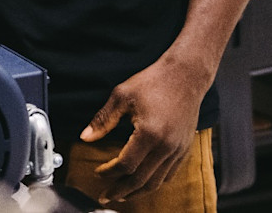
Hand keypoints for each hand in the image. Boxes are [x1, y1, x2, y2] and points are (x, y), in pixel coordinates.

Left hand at [79, 55, 207, 203]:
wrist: (185, 75)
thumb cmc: (154, 81)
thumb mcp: (122, 96)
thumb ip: (103, 119)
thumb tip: (85, 137)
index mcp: (150, 134)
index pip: (126, 164)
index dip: (110, 172)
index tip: (98, 173)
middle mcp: (167, 146)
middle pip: (142, 179)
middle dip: (121, 190)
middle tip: (106, 196)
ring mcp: (178, 149)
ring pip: (157, 181)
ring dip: (138, 191)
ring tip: (122, 195)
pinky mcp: (185, 148)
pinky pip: (169, 174)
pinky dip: (155, 182)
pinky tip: (144, 183)